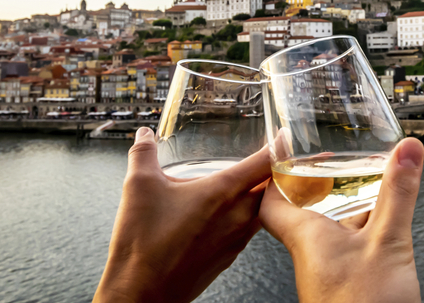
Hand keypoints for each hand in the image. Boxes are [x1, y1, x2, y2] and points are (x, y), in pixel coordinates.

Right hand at [93, 127, 270, 302]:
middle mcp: (237, 216)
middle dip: (273, 171)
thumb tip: (144, 135)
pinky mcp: (228, 257)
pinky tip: (228, 215)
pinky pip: (247, 230)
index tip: (285, 135)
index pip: (264, 163)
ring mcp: (235, 240)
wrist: (142, 293)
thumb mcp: (138, 186)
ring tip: (252, 184)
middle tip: (272, 158)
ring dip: (260, 196)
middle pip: (269, 188)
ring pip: (260, 210)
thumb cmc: (143, 244)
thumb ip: (143, 154)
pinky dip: (246, 217)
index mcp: (222, 192)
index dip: (279, 146)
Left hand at [259, 138, 423, 302]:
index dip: (276, 176)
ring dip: (346, 210)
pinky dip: (362, 233)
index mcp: (306, 237)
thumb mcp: (387, 240)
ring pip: (330, 232)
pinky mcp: (346, 288)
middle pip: (302, 213)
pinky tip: (382, 230)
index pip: (271, 201)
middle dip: (318, 188)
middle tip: (330, 164)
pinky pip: (348, 252)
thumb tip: (406, 150)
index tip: (286, 153)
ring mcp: (328, 274)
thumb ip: (397, 193)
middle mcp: (311, 255)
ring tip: (365, 187)